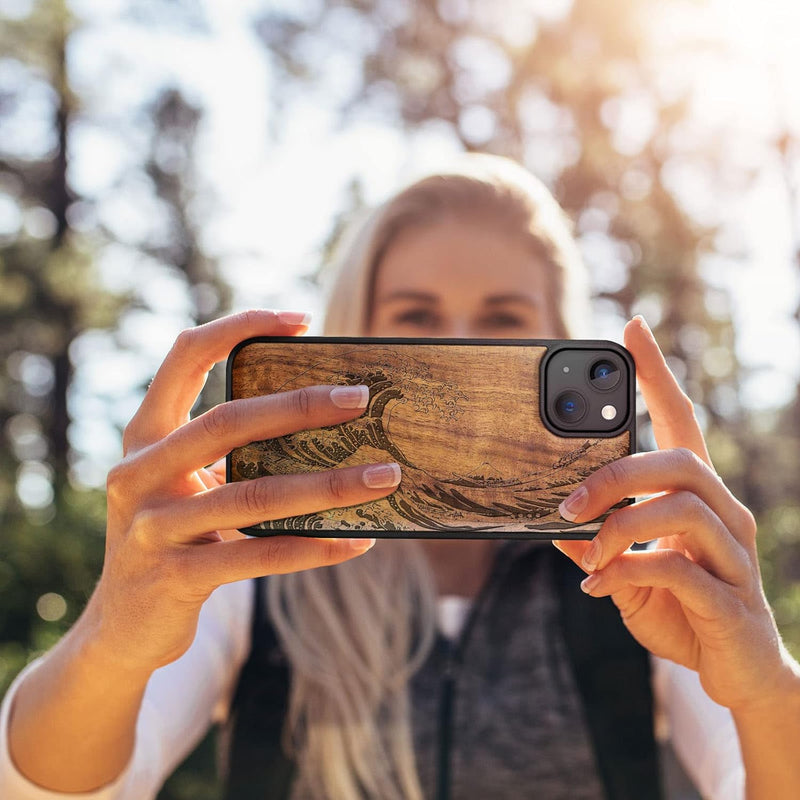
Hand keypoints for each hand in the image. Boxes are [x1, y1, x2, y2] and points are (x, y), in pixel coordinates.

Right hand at [85, 310, 401, 674]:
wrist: (121, 627)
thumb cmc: (172, 537)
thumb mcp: (185, 485)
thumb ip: (229, 453)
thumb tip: (324, 421)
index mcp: (145, 435)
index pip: (186, 357)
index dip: (239, 327)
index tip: (301, 320)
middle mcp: (140, 473)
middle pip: (227, 422)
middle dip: (300, 406)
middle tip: (360, 399)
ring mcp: (152, 527)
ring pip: (254, 495)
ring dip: (329, 485)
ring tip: (384, 476)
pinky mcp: (175, 577)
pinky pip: (259, 556)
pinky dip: (314, 547)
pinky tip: (358, 541)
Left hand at [554, 316, 795, 713]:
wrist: (736, 673)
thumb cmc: (682, 610)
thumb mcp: (627, 573)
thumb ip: (598, 547)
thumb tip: (554, 528)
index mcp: (697, 497)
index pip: (681, 420)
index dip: (657, 374)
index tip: (632, 329)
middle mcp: (724, 514)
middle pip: (679, 461)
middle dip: (616, 475)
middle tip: (567, 504)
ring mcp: (734, 556)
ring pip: (682, 508)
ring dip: (619, 527)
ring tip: (586, 551)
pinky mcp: (731, 600)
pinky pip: (678, 568)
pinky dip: (629, 570)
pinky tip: (600, 586)